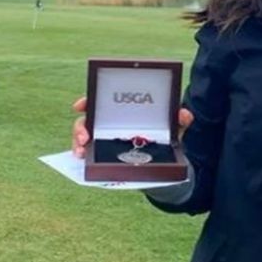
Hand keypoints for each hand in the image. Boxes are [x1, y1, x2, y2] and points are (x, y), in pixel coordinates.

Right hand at [70, 96, 194, 158]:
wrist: (166, 160)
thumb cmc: (165, 134)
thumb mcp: (173, 126)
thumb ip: (179, 119)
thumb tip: (184, 115)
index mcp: (123, 111)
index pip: (101, 101)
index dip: (88, 101)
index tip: (79, 106)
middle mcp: (109, 123)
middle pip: (88, 120)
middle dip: (80, 126)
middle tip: (84, 136)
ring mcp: (104, 140)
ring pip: (83, 138)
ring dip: (78, 143)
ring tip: (81, 152)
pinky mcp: (104, 155)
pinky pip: (88, 155)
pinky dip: (83, 157)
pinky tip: (83, 160)